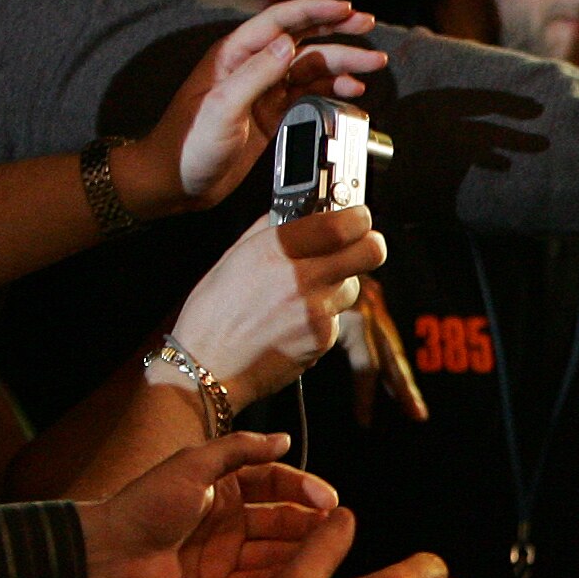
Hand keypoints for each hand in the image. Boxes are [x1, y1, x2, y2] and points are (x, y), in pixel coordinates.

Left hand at [79, 431, 338, 577]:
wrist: (108, 554)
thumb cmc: (147, 503)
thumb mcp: (194, 465)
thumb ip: (240, 450)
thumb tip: (285, 439)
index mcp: (222, 487)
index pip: (273, 483)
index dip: (302, 488)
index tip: (328, 499)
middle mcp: (227, 520)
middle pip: (279, 519)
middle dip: (308, 521)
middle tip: (338, 527)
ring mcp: (224, 555)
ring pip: (274, 552)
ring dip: (301, 550)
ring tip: (330, 551)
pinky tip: (306, 576)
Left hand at [120, 0, 385, 214]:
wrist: (175, 181)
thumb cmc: (187, 143)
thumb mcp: (222, 107)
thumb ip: (255, 74)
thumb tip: (288, 44)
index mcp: (234, 55)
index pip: (280, 21)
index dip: (315, 11)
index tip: (347, 9)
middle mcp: (251, 67)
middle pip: (302, 38)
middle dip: (337, 30)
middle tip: (369, 25)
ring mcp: (263, 90)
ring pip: (311, 67)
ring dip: (342, 64)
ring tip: (373, 65)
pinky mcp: (270, 114)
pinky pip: (308, 94)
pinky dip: (332, 90)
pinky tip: (351, 92)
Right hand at [164, 204, 385, 416]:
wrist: (207, 366)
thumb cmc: (214, 313)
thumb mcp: (234, 257)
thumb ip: (272, 229)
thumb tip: (302, 211)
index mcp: (275, 249)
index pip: (342, 224)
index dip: (358, 217)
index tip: (356, 217)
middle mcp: (300, 277)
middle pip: (371, 251)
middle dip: (369, 245)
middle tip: (357, 246)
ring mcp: (315, 310)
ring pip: (353, 286)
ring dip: (338, 285)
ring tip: (303, 294)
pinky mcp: (322, 339)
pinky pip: (338, 316)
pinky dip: (323, 316)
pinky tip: (294, 321)